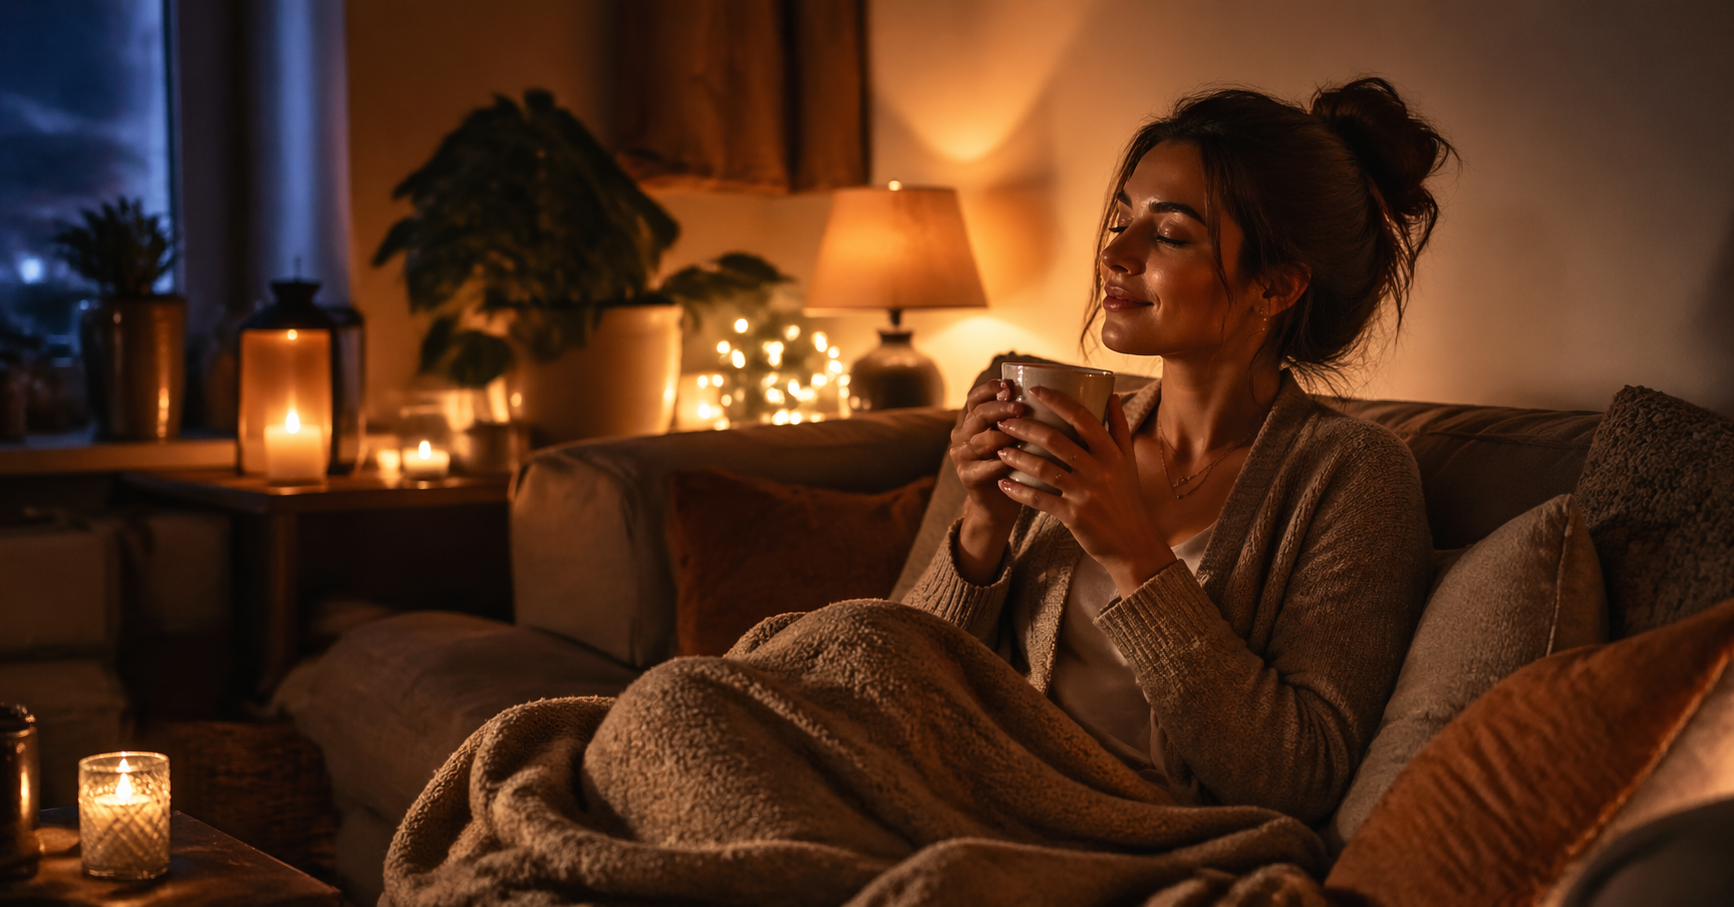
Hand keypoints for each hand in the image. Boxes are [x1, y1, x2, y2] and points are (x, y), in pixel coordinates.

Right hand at [947, 379, 1027, 580]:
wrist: (1005, 502)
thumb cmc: (1021, 463)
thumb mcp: (1024, 435)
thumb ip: (1033, 416)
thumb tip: (1070, 391)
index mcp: (975, 419)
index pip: (976, 396)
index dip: (990, 389)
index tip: (1010, 384)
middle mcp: (963, 433)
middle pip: (978, 415)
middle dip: (999, 409)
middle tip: (1020, 408)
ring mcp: (962, 455)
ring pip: (982, 440)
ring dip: (1003, 436)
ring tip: (1022, 434)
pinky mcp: (967, 476)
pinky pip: (985, 467)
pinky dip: (1001, 464)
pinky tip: (1016, 462)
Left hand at [995, 388, 1175, 596]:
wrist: (1133, 544)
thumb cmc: (1127, 498)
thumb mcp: (1129, 462)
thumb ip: (1119, 428)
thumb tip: (1112, 395)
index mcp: (1112, 453)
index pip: (1083, 418)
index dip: (1057, 401)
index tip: (1034, 390)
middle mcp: (1100, 470)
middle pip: (1056, 440)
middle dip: (1025, 428)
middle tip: (1004, 422)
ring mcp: (1087, 494)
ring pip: (1044, 469)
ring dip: (1018, 457)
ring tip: (1000, 450)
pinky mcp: (1075, 516)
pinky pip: (1040, 500)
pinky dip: (1019, 491)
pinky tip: (1003, 484)